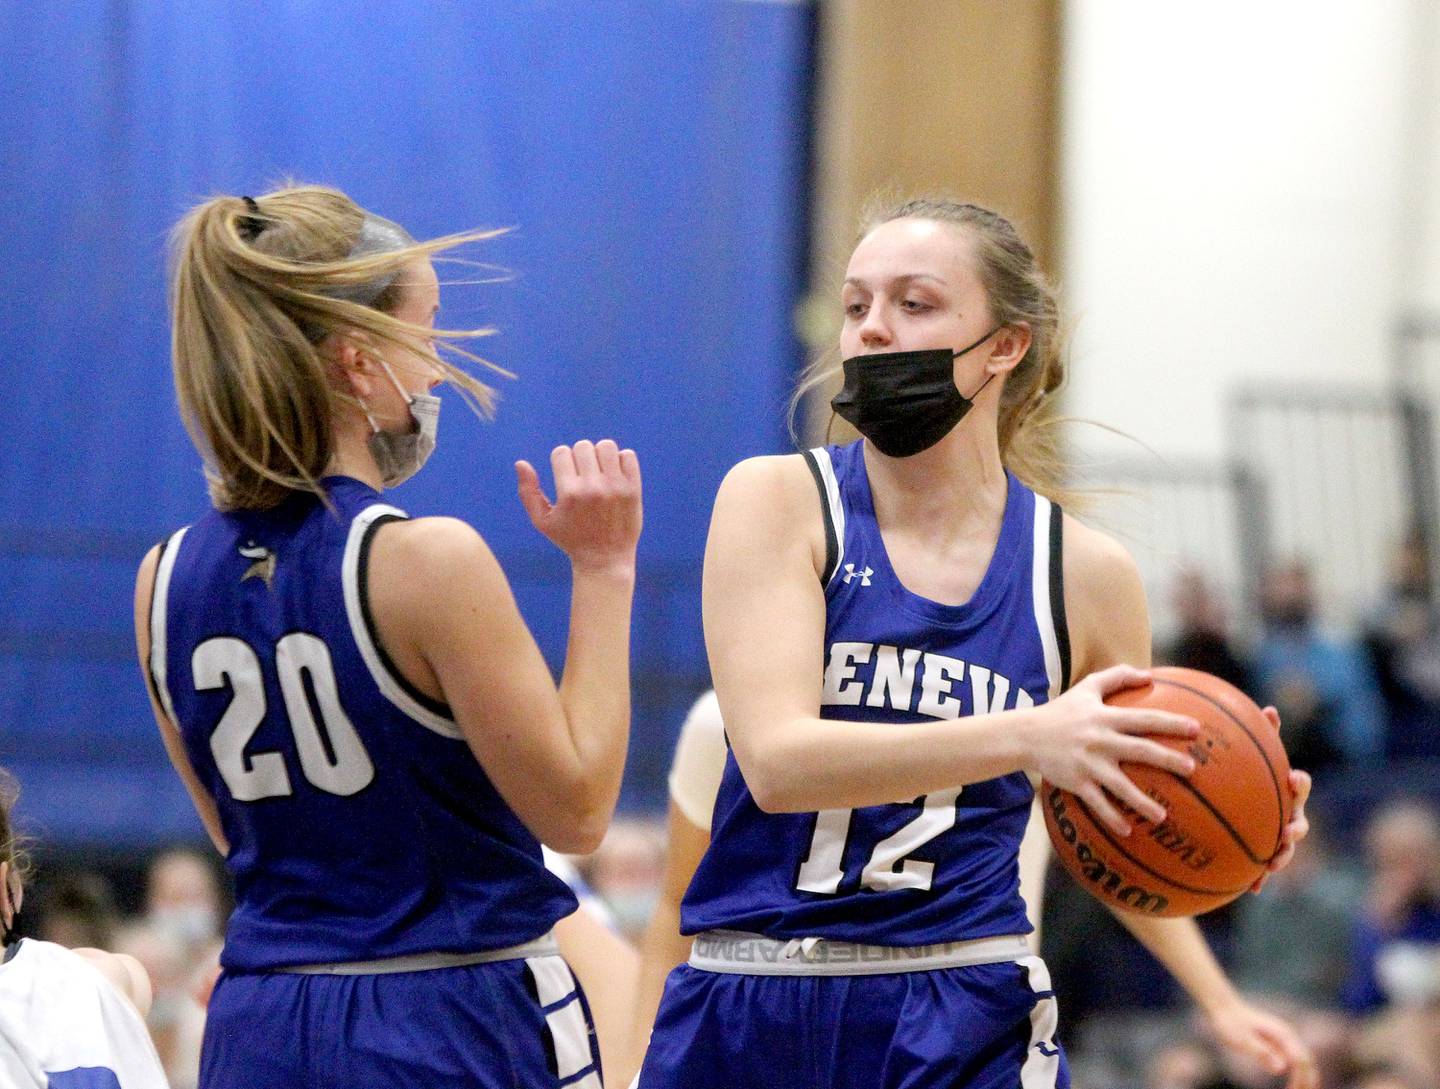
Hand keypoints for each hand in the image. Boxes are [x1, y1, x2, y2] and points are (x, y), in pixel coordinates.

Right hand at [516, 440, 641, 572]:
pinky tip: (615, 475)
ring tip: (599, 471)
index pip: (561, 452)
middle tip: (583, 475)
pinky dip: (621, 461)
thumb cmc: (570, 540)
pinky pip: (628, 456)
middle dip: (580, 457)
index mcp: (569, 493)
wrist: (605, 560)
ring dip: (600, 455)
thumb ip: (527, 492)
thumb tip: (520, 463)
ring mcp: (616, 487)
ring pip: (606, 446)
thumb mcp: (542, 521)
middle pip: (583, 446)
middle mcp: (593, 488)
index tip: (565, 476)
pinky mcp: (633, 489)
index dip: (561, 462)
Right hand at [1027, 664, 1199, 837]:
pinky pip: (1097, 803)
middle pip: (1139, 750)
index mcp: (1106, 717)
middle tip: (1191, 769)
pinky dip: (1112, 817)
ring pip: (1120, 785)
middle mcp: (1100, 740)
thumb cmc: (1062, 710)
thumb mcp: (1087, 687)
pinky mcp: (1077, 782)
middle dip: (1167, 760)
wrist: (1026, 735)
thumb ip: (1117, 676)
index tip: (1196, 729)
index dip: (1171, 722)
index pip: (1144, 718)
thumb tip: (1149, 674)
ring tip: (1162, 816)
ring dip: (1142, 802)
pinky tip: (1128, 831)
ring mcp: (1088, 764)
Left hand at [1205, 998, 1316, 1088]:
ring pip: (1302, 1062)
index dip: (1302, 1079)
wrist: (1224, 1008)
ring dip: (1304, 1079)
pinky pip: (1293, 1062)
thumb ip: (1262, 1053)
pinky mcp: (1278, 1044)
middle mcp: (1287, 1036)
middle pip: (1306, 1061)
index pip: (1301, 1060)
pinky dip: (1297, 1075)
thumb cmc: (1230, 1023)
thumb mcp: (1242, 1039)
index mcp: (1283, 1034)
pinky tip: (1293, 1086)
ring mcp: (1284, 1040)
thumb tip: (1283, 1068)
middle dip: (1307, 1081)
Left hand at [1251, 706, 1311, 892]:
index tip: (1293, 778)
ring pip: (1286, 850)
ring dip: (1281, 856)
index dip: (1299, 783)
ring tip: (1272, 863)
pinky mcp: (1264, 857)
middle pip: (1299, 822)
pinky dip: (1260, 879)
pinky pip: (1263, 870)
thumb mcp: (1249, 757)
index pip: (1298, 785)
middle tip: (1288, 829)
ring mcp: (1279, 838)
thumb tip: (1271, 709)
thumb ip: (1259, 735)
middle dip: (1296, 827)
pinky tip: (1252, 889)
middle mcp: (1288, 815)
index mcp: (1285, 792)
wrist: (1236, 809)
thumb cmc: (1247, 776)